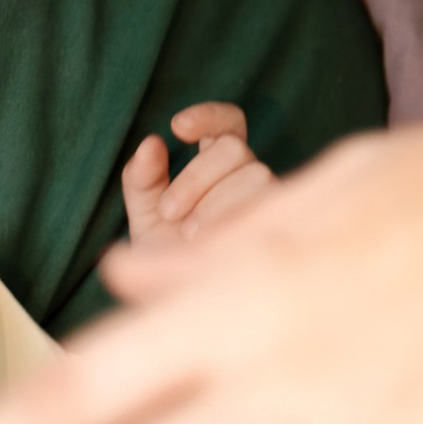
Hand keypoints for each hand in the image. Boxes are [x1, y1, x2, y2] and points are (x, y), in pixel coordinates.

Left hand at [121, 101, 275, 246]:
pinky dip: (232, 221)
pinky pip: (265, 207)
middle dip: (196, 176)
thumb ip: (142, 180)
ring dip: (216, 203)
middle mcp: (247, 179)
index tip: (177, 126)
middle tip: (169, 213)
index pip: (229, 124)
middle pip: (235, 148)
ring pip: (254, 174)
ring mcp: (267, 203)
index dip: (209, 115)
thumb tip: (150, 143)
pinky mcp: (280, 227)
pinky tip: (211, 246)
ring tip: (190, 238)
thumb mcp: (146, 217)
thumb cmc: (167, 261)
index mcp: (218, 166)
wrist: (182, 308)